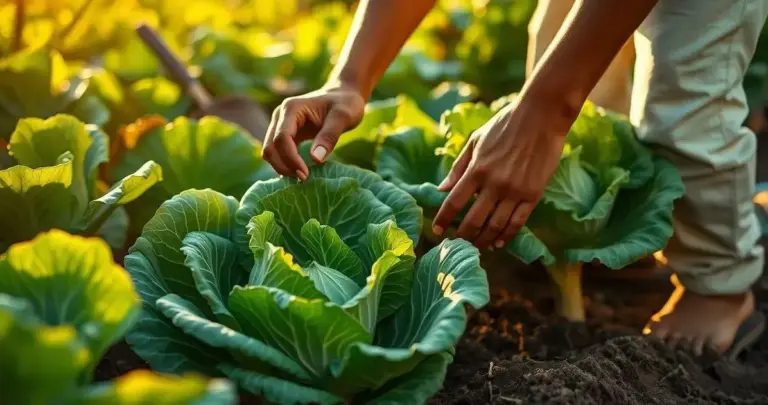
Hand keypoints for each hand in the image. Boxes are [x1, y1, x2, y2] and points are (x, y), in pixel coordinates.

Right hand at [262, 84, 365, 179]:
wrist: (343, 96)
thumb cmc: (345, 104)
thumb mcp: (343, 118)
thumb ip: (329, 136)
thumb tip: (315, 159)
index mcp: (292, 108)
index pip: (282, 138)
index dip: (290, 159)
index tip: (305, 174)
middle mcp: (280, 115)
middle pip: (270, 147)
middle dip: (284, 166)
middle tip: (304, 179)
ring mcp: (280, 124)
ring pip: (270, 151)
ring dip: (282, 167)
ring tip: (303, 177)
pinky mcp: (285, 133)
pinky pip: (277, 152)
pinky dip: (285, 164)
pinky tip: (300, 171)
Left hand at [431, 99, 568, 249]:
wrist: (542, 117)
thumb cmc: (505, 125)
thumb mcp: (476, 140)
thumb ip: (458, 166)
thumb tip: (441, 189)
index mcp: (477, 169)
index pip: (454, 202)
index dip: (443, 219)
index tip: (436, 230)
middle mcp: (494, 183)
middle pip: (473, 220)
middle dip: (463, 236)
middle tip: (457, 244)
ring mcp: (515, 191)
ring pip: (496, 226)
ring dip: (484, 240)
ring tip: (477, 246)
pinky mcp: (533, 194)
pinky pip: (518, 222)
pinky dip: (507, 235)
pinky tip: (499, 242)